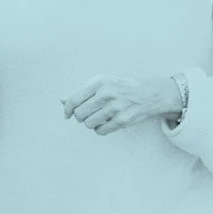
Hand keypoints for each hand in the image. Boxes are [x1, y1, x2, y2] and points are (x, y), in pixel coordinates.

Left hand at [61, 74, 184, 134]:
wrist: (150, 93)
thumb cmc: (123, 87)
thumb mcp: (103, 83)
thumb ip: (82, 91)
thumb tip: (61, 100)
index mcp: (99, 82)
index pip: (73, 99)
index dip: (67, 110)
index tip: (67, 115)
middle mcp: (106, 93)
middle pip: (79, 114)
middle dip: (81, 117)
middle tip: (88, 115)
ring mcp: (115, 107)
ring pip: (88, 124)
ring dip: (91, 123)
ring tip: (100, 117)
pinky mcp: (122, 120)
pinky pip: (100, 131)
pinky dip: (100, 129)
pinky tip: (107, 122)